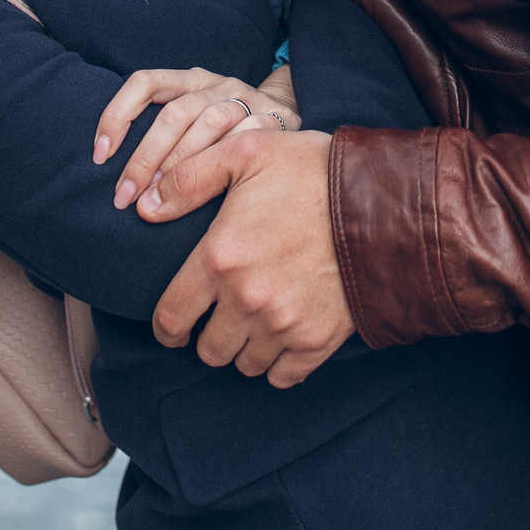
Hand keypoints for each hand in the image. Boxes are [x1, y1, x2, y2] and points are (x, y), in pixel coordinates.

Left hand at [93, 67, 298, 209]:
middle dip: (145, 159)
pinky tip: (209, 191)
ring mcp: (247, 100)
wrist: (289, 115)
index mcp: (191, 79)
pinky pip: (244, 139)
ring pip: (208, 125)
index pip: (145, 82)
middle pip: (173, 114)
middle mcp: (216, 85)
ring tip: (160, 200)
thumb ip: (163, 139)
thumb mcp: (194, 121)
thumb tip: (122, 184)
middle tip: (126, 198)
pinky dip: (221, 166)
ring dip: (180, 167)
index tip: (100, 155)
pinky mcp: (274, 118)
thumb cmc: (228, 129)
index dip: (117, 114)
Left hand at [141, 129, 353, 387]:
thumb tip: (143, 206)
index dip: (165, 328)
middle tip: (219, 318)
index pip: (171, 319)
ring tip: (251, 325)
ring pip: (243, 365)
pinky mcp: (318, 340)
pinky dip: (277, 365)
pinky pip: (283, 376)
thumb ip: (188, 178)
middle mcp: (247, 301)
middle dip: (207, 337)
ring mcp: (284, 325)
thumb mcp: (246, 153)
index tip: (172, 326)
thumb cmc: (313, 171)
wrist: (385, 200)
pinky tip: (281, 339)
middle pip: (207, 350)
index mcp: (220, 259)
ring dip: (241, 349)